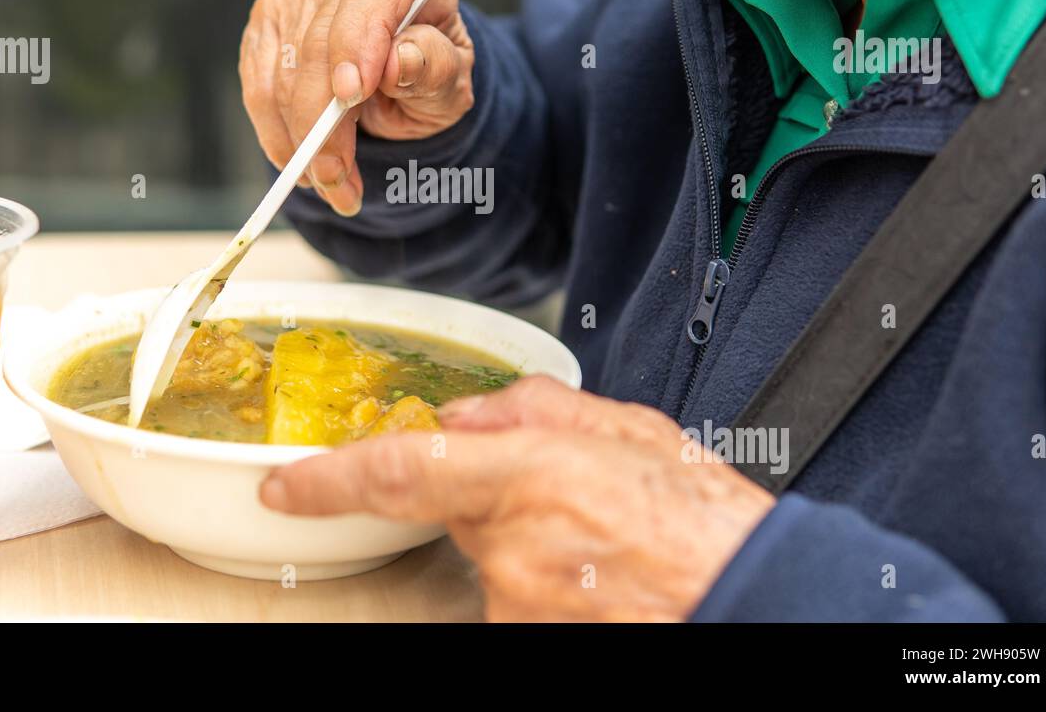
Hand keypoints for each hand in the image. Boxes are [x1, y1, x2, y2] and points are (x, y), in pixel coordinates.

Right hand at [238, 0, 474, 215]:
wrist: (406, 74)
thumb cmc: (432, 72)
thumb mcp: (452, 80)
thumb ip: (435, 67)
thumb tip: (400, 60)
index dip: (354, 46)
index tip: (351, 98)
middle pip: (316, 48)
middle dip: (323, 126)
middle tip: (338, 180)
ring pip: (281, 76)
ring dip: (301, 144)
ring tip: (332, 186)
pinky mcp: (267, 29)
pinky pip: (258, 89)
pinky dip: (277, 137)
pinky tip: (300, 166)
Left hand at [259, 376, 775, 621]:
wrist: (759, 602)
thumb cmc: (708, 525)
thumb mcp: (633, 430)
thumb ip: (536, 408)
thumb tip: (469, 409)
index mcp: (534, 476)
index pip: (399, 471)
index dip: (329, 478)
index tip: (287, 483)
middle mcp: (514, 548)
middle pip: (455, 509)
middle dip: (490, 493)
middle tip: (567, 495)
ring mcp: (518, 604)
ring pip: (487, 557)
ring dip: (524, 540)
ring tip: (600, 541)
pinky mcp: (528, 638)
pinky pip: (512, 596)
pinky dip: (541, 579)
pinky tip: (595, 573)